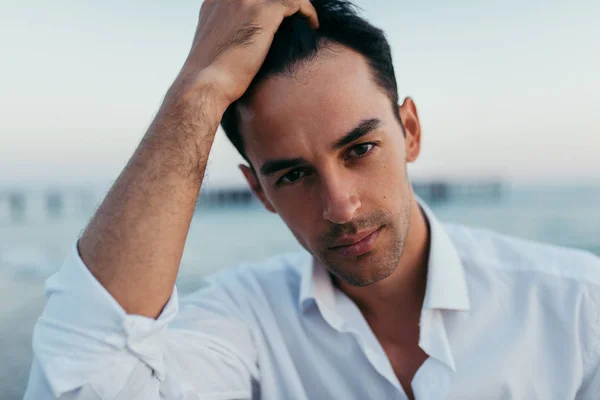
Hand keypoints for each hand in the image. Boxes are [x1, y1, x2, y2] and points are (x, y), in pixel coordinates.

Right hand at [175, 0, 318, 110]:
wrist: (205, 85)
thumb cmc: (212, 77)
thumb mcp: (217, 45)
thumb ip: (230, 33)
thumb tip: (249, 40)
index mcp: (215, 1)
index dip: (269, 4)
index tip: (281, 16)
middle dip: (282, 4)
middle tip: (296, 18)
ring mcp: (244, 0)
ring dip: (297, 5)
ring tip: (307, 20)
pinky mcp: (261, 11)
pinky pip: (295, 2)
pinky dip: (307, 11)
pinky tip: (312, 25)